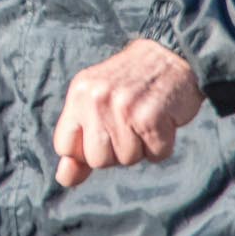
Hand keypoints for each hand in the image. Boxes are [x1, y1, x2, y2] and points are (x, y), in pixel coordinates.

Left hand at [53, 37, 205, 187]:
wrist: (171, 56)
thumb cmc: (130, 85)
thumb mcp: (94, 102)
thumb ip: (78, 141)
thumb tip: (64, 179)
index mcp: (79, 95)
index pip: (64, 146)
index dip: (85, 151)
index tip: (102, 135)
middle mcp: (97, 100)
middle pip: (98, 160)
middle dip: (116, 151)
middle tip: (128, 124)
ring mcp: (124, 108)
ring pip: (128, 160)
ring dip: (142, 147)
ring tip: (144, 119)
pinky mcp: (152, 118)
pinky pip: (156, 155)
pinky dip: (163, 145)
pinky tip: (162, 121)